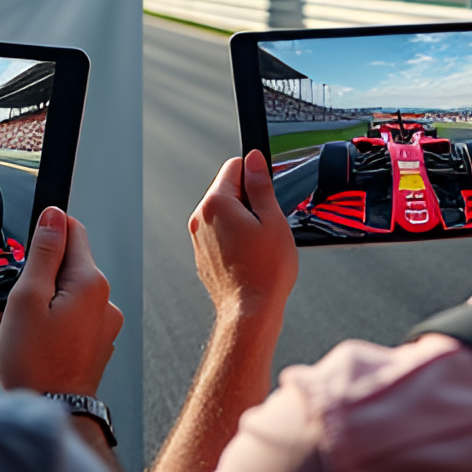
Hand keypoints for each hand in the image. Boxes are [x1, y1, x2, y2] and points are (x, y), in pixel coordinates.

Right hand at [0, 207, 122, 395]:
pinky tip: (23, 339)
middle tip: (6, 299)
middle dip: (31, 277)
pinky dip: (45, 322)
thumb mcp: (27, 298)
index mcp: (90, 283)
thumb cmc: (36, 364)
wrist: (52, 415)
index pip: (73, 231)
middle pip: (65, 266)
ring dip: (33, 303)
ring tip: (8, 325)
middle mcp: (104, 301)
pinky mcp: (94, 344)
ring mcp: (101, 324)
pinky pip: (68, 319)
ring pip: (62, 295)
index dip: (45, 231)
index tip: (22, 246)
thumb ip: (43, 253)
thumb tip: (54, 216)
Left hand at [189, 150, 297, 321]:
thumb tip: (254, 158)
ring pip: (224, 214)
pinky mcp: (202, 255)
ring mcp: (199, 238)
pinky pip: (220, 235)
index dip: (256, 174)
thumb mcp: (273, 220)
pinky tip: (250, 256)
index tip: (268, 190)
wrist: (250, 312)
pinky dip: (235, 238)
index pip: (234, 166)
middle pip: (227, 190)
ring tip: (260, 244)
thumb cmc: (265, 272)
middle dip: (249, 200)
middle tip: (268, 223)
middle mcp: (201, 218)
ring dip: (243, 220)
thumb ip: (261, 185)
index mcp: (216, 203)